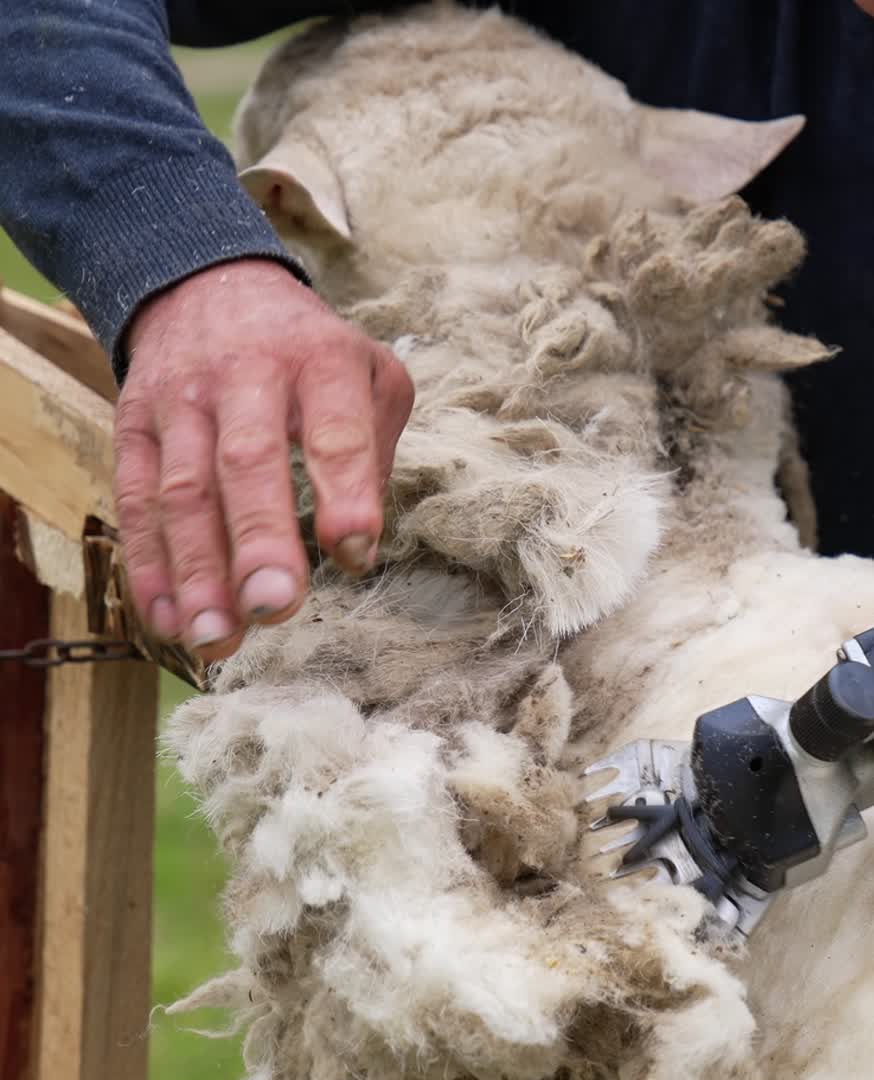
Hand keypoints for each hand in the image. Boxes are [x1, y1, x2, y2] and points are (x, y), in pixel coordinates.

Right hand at [114, 259, 413, 659]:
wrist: (209, 285)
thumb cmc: (310, 354)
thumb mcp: (369, 376)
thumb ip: (374, 454)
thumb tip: (355, 550)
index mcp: (320, 362)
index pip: (336, 431)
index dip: (346, 492)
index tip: (354, 551)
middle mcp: (246, 377)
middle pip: (247, 463)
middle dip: (259, 541)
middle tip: (274, 607)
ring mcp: (183, 402)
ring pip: (184, 491)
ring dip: (198, 572)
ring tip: (218, 637)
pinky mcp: (135, 425)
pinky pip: (137, 499)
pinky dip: (149, 564)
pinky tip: (169, 619)